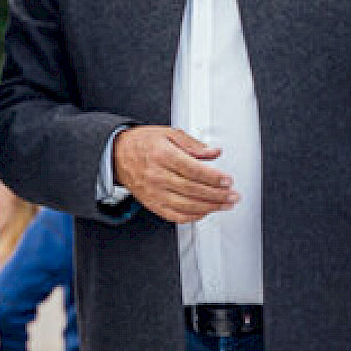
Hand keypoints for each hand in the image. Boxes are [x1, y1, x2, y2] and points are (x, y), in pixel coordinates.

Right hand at [114, 126, 238, 222]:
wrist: (117, 156)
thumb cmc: (143, 143)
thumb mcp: (168, 133)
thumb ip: (193, 144)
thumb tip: (214, 152)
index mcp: (162, 155)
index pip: (192, 169)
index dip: (213, 177)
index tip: (228, 180)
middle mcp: (157, 176)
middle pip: (192, 189)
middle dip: (217, 195)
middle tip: (233, 196)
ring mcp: (154, 193)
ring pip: (186, 205)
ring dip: (210, 207)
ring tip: (226, 205)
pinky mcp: (152, 204)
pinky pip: (174, 215)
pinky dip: (193, 216)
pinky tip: (206, 211)